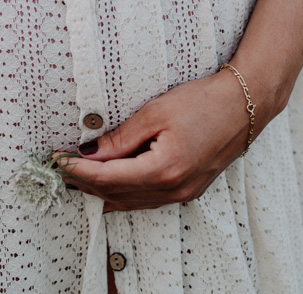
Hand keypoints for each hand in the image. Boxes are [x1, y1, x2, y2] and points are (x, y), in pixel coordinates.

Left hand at [56, 70, 284, 211]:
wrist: (245, 105)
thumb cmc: (203, 102)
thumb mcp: (155, 113)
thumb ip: (121, 138)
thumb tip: (89, 153)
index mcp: (165, 170)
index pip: (108, 179)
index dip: (78, 172)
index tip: (57, 162)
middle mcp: (174, 189)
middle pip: (116, 195)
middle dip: (84, 184)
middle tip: (59, 169)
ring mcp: (183, 193)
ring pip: (130, 201)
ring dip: (101, 191)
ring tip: (76, 177)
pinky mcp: (188, 190)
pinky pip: (146, 199)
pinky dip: (123, 192)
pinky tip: (109, 183)